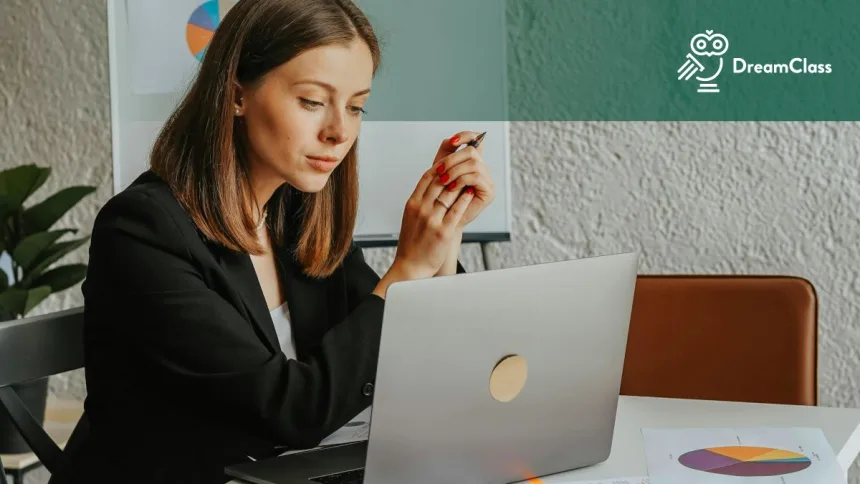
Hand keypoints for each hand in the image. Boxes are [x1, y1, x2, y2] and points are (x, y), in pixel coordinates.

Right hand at [390, 161, 475, 280]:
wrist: (411, 266)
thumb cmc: (412, 243)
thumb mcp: (411, 217)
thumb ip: (420, 202)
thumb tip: (433, 186)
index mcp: (412, 204)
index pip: (427, 178)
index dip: (440, 167)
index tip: (450, 163)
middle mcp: (421, 209)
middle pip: (439, 182)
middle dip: (453, 172)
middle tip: (463, 166)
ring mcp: (432, 220)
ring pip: (449, 194)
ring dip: (461, 183)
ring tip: (470, 177)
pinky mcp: (443, 231)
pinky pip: (456, 210)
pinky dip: (465, 199)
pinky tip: (471, 192)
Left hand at [430, 131, 494, 229]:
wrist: (440, 221)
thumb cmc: (438, 197)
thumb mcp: (439, 171)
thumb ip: (445, 154)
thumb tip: (450, 140)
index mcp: (471, 162)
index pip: (476, 139)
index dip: (466, 135)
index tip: (452, 142)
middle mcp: (482, 168)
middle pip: (472, 150)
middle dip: (452, 159)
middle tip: (439, 171)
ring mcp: (487, 180)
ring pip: (474, 163)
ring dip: (455, 170)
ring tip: (443, 181)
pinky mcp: (489, 192)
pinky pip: (476, 177)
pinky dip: (461, 180)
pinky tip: (451, 187)